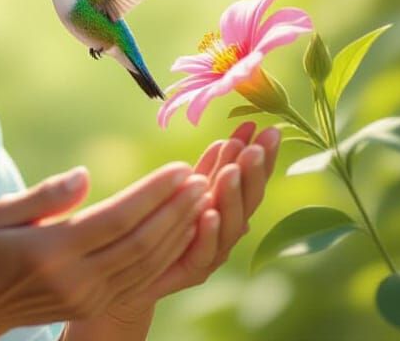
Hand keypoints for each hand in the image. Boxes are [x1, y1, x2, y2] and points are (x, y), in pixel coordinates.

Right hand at [0, 161, 211, 338]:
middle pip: (141, 243)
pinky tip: (181, 228)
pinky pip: (141, 278)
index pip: (117, 218)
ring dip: (179, 230)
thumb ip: (45, 195)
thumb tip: (84, 175)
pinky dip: (167, 252)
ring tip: (200, 197)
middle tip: (202, 178)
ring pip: (148, 263)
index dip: (154, 193)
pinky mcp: (94, 305)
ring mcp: (87, 297)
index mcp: (51, 252)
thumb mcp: (0, 212)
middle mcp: (75, 280)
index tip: (180, 167)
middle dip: (176, 210)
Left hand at [104, 121, 281, 322]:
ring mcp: (213, 252)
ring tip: (232, 170)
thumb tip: (231, 137)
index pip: (250, 179)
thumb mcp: (187, 190)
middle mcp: (227, 230)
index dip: (262, 155)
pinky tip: (209, 212)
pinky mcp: (193, 271)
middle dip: (254, 172)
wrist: (132, 272)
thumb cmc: (163, 225)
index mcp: (228, 207)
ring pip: (231, 225)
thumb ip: (209, 168)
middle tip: (255, 146)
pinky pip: (204, 252)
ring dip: (232, 196)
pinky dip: (209, 232)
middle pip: (248, 200)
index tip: (266, 127)